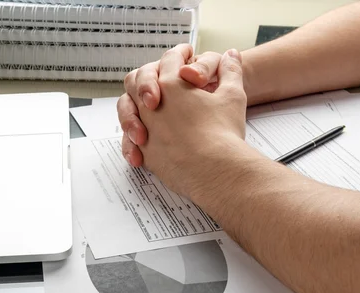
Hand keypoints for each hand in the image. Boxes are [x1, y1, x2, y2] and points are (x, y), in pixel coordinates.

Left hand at [127, 47, 247, 199]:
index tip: (184, 57)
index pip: (170, 59)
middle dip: (148, 78)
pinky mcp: (144, 152)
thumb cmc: (223, 135)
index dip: (179, 55)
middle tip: (162, 83)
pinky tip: (146, 139)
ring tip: (151, 111)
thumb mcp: (233, 96)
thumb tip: (231, 54)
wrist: (215, 171)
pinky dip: (134, 136)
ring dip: (137, 105)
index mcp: (172, 84)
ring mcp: (144, 128)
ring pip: (127, 108)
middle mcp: (150, 104)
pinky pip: (129, 140)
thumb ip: (231, 71)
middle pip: (137, 79)